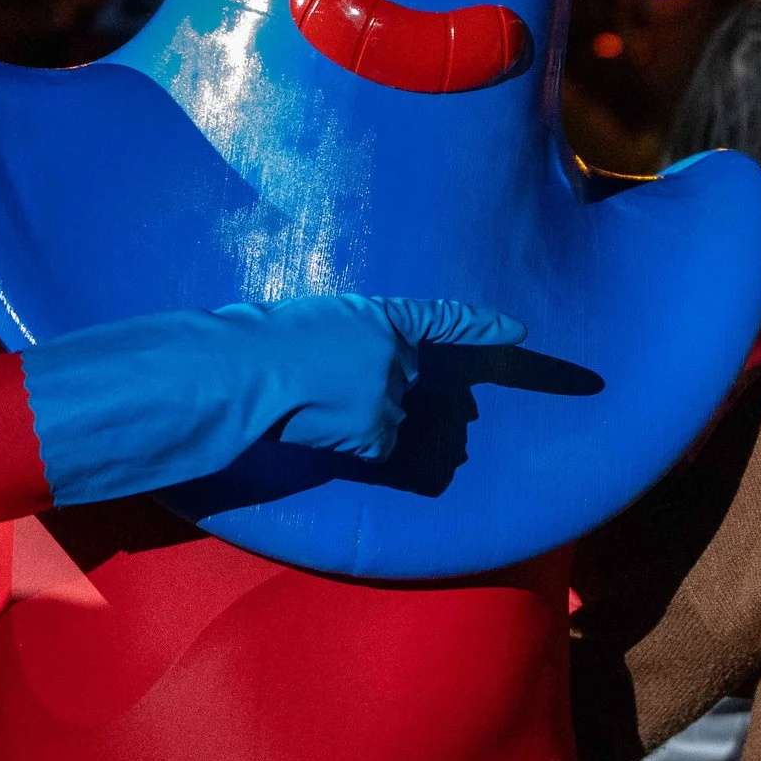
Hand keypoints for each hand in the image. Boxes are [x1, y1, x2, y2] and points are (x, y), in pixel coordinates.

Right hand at [267, 296, 527, 458]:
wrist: (242, 371)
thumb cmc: (261, 341)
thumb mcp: (316, 320)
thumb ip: (352, 338)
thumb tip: (356, 372)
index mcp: (381, 316)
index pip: (444, 318)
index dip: (482, 326)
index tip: (518, 330)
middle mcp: (398, 354)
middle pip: (401, 379)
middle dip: (373, 385)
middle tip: (320, 381)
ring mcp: (391, 395)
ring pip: (385, 414)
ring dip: (354, 414)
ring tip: (307, 401)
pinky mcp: (378, 431)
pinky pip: (375, 444)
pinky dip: (350, 441)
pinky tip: (318, 425)